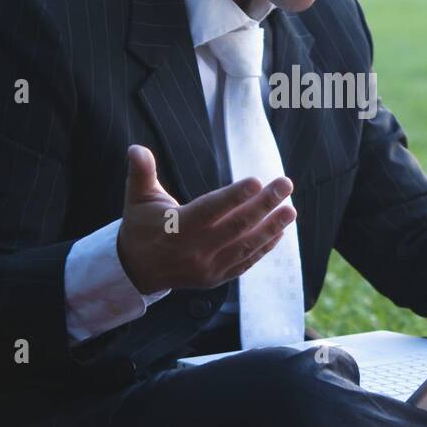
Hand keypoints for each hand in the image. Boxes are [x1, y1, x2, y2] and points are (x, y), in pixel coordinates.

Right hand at [115, 145, 296, 293]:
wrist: (136, 270)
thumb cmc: (141, 226)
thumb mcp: (136, 198)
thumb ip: (141, 172)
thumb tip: (136, 148)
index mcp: (177, 227)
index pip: (210, 210)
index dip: (234, 196)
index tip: (257, 180)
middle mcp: (195, 250)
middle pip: (236, 226)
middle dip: (264, 204)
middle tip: (285, 184)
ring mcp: (207, 267)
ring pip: (245, 246)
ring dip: (271, 228)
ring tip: (291, 210)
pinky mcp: (216, 277)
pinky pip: (245, 262)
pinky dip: (264, 248)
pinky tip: (279, 232)